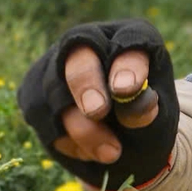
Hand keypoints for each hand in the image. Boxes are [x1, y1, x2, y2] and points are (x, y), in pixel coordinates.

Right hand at [17, 18, 179, 190]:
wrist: (121, 141)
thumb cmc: (143, 122)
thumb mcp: (157, 120)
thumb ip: (146, 111)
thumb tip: (136, 104)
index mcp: (132, 37)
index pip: (131, 41)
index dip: (126, 64)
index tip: (127, 90)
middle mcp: (91, 42)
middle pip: (79, 54)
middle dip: (86, 84)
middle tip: (97, 112)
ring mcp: (56, 65)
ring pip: (57, 94)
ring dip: (82, 130)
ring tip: (111, 153)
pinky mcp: (34, 92)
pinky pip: (42, 118)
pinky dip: (68, 142)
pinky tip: (90, 152)